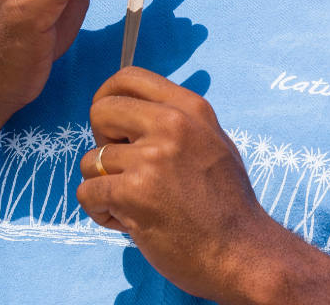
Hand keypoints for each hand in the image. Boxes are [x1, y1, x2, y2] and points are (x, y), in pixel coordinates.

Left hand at [77, 67, 276, 302]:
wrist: (243, 253)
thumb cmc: (227, 203)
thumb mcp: (211, 140)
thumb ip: (177, 120)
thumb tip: (135, 109)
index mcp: (189, 107)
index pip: (129, 77)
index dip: (108, 96)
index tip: (110, 122)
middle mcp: (170, 124)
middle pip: (101, 111)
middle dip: (100, 140)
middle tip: (121, 166)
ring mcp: (151, 158)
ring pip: (90, 160)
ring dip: (103, 185)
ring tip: (131, 203)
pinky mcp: (133, 193)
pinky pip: (87, 192)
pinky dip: (99, 210)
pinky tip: (124, 220)